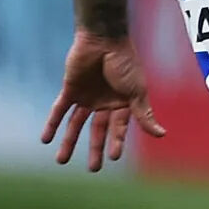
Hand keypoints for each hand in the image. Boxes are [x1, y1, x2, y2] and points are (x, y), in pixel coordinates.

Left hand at [42, 30, 165, 172]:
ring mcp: (87, 97)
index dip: (116, 142)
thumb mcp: (137, 92)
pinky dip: (52, 124)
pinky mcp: (70, 90)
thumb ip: (144, 114)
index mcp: (123, 103)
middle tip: (93, 169)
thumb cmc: (125, 63)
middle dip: (94, 149)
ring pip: (76, 124)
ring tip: (60, 160)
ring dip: (69, 142)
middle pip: (98, 130)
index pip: (119, 127)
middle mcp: (105, 103)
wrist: (104, 39)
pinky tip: (45, 139)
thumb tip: (162, 135)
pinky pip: (60, 110)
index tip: (113, 158)